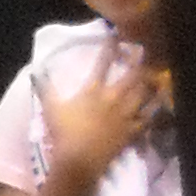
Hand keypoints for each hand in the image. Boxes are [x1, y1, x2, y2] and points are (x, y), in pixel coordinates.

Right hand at [36, 38, 159, 195]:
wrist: (78, 160)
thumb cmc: (63, 133)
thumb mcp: (50, 108)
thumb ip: (44, 88)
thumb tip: (35, 71)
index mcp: (94, 90)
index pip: (103, 63)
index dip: (110, 47)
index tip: (116, 35)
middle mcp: (114, 98)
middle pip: (132, 75)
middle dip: (140, 61)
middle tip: (146, 51)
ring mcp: (126, 115)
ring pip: (145, 94)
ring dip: (151, 83)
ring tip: (156, 75)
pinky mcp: (133, 131)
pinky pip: (149, 117)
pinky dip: (155, 109)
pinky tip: (160, 103)